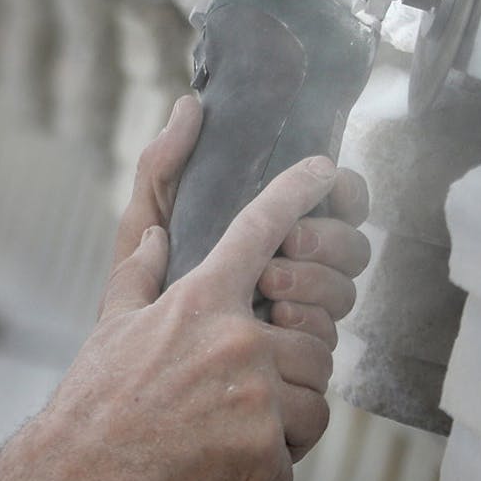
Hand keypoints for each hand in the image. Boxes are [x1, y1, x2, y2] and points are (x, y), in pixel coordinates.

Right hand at [51, 155, 342, 480]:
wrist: (84, 473)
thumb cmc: (94, 400)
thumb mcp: (112, 325)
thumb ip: (140, 275)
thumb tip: (156, 237)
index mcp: (201, 299)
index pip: (260, 228)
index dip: (296, 193)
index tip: (324, 170)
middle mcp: (237, 338)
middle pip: (313, 339)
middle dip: (289, 374)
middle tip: (239, 401)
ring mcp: (256, 393)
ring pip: (315, 403)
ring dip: (281, 428)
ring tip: (227, 441)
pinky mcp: (263, 448)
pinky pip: (291, 462)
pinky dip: (260, 479)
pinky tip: (219, 480)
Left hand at [112, 96, 372, 348]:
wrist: (128, 375)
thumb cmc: (135, 293)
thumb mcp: (144, 225)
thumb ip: (163, 167)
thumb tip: (189, 105)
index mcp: (270, 232)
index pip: (338, 201)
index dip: (344, 188)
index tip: (322, 178)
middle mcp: (297, 270)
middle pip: (352, 245)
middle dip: (326, 240)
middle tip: (284, 248)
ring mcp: (303, 316)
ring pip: (345, 289)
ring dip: (316, 283)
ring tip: (268, 290)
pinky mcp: (302, 362)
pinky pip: (331, 337)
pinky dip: (311, 324)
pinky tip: (277, 321)